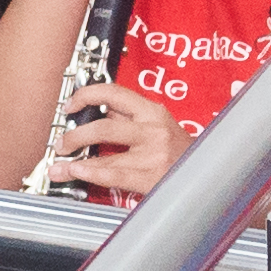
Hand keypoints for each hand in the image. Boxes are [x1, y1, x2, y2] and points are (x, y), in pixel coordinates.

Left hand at [39, 71, 186, 200]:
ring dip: (76, 155)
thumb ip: (131, 119)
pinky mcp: (151, 176)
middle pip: (103, 124)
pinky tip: (76, 172)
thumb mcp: (161, 127)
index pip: (113, 93)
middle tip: (61, 142)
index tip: (69, 105)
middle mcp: (152, 128)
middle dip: (74, 134)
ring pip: (105, 148)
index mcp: (153, 111)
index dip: (85, 95)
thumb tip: (98, 113)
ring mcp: (152, 153)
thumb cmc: (183, 154)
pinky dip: (91, 172)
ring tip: (60, 164)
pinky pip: (114, 173)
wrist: (209, 176)